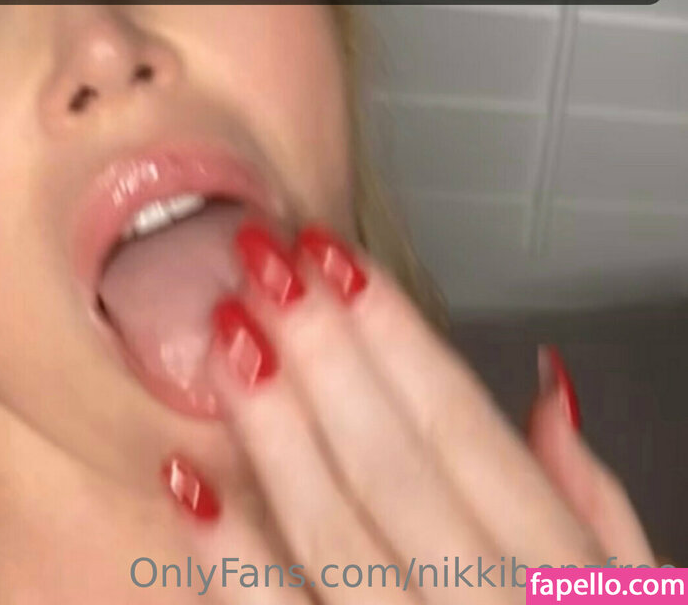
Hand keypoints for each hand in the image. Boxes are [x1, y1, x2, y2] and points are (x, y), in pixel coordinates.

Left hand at [160, 223, 653, 601]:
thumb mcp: (641, 603)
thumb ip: (595, 506)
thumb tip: (546, 380)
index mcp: (570, 589)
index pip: (466, 432)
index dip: (394, 334)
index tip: (330, 256)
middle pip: (393, 467)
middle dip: (322, 352)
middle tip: (259, 262)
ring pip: (335, 540)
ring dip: (274, 432)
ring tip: (225, 337)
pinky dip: (231, 569)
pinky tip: (186, 486)